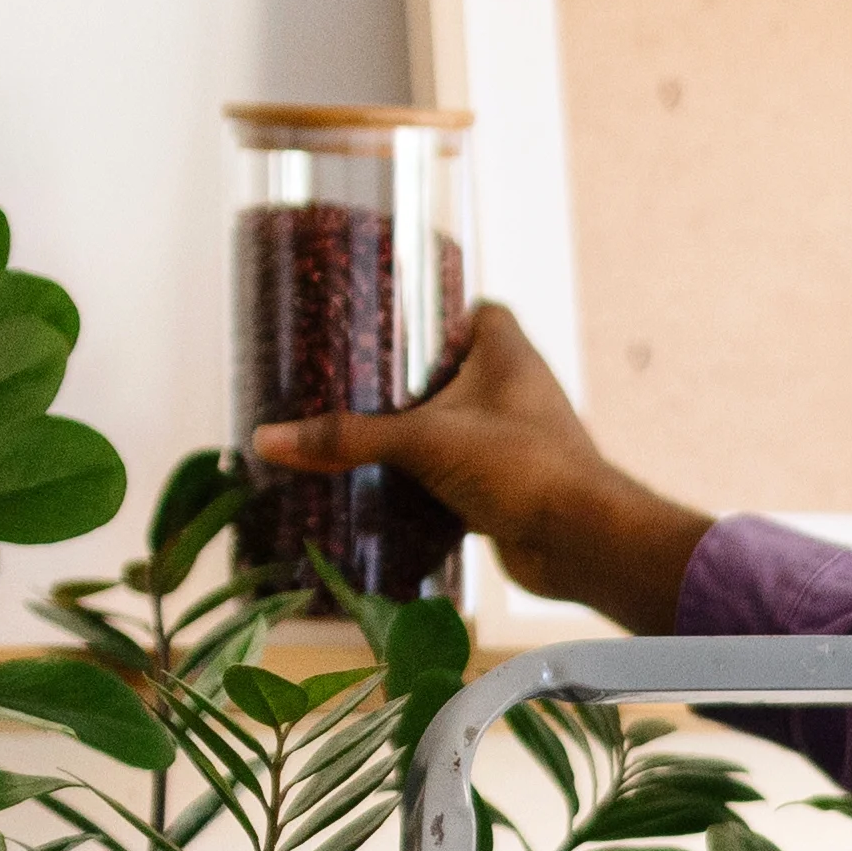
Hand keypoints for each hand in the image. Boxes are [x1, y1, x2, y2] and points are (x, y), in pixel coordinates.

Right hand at [261, 302, 703, 626]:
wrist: (581, 542)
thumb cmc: (521, 467)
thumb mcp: (423, 441)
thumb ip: (348, 439)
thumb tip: (270, 440)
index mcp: (507, 352)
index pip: (477, 308)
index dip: (438, 311)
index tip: (391, 322)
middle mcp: (517, 388)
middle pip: (457, 369)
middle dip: (412, 379)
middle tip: (355, 381)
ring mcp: (515, 438)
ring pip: (457, 424)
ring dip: (418, 432)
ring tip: (360, 431)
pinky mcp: (509, 485)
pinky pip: (460, 471)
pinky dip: (428, 478)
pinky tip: (386, 486)